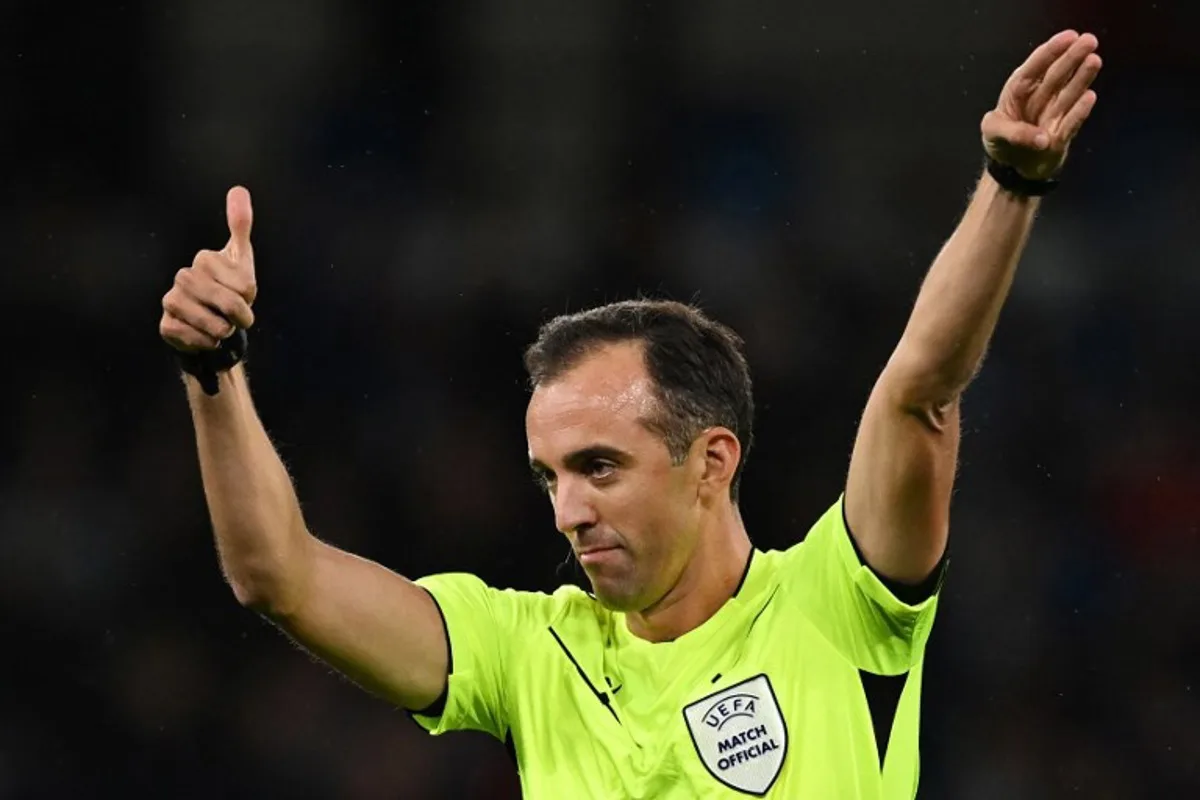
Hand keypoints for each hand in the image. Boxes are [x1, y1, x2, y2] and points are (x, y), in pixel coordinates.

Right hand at [160, 187, 257, 351]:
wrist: (211, 321)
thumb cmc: (229, 287)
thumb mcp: (241, 259)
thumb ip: (240, 225)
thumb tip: (238, 190)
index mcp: (204, 259)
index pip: (244, 288)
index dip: (250, 299)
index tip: (244, 297)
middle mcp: (183, 277)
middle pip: (229, 305)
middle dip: (239, 317)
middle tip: (236, 318)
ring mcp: (172, 301)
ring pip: (213, 325)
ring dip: (224, 331)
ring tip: (221, 327)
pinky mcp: (166, 325)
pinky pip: (195, 339)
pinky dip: (207, 343)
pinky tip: (204, 336)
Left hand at [982, 30, 1101, 180]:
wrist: (1011, 168)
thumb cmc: (1001, 142)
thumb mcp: (993, 133)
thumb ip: (1013, 132)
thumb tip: (1042, 138)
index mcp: (1018, 90)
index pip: (1035, 67)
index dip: (1051, 51)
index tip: (1069, 37)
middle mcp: (1039, 98)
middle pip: (1056, 75)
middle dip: (1072, 58)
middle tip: (1090, 41)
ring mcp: (1052, 114)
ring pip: (1068, 93)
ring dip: (1081, 78)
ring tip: (1094, 60)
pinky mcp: (1062, 134)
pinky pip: (1072, 122)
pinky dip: (1079, 111)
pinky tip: (1089, 96)